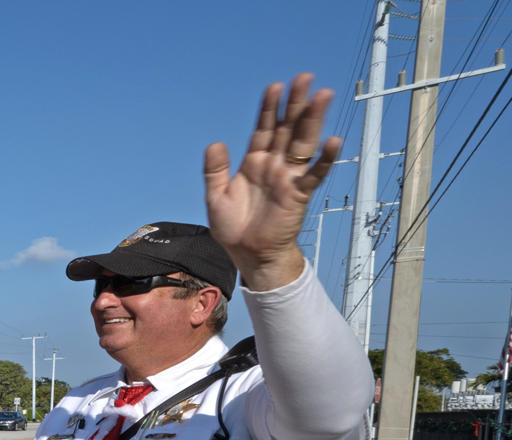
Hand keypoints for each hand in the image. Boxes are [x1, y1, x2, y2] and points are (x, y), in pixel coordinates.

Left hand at [203, 73, 341, 290]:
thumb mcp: (216, 196)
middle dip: (295, 104)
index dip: (269, 108)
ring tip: (322, 96)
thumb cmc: (233, 226)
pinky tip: (334, 142)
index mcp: (254, 161)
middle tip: (304, 77)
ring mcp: (288, 177)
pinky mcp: (299, 194)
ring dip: (313, 120)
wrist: (247, 254)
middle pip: (287, 128)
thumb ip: (215, 170)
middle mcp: (274, 164)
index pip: (263, 128)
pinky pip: (314, 174)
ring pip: (303, 143)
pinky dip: (326, 159)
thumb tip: (215, 143)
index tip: (275, 86)